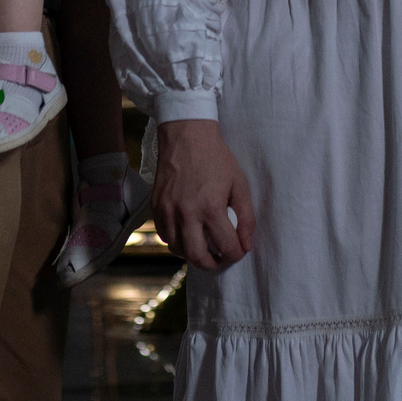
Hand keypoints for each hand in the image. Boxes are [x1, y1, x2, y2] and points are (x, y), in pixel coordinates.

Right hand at [153, 117, 255, 269]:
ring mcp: (167, 210)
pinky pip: (164, 235)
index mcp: (210, 208)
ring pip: (178, 249)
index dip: (236, 254)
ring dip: (193, 254)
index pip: (226, 247)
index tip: (239, 251)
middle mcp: (186, 213)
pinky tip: (188, 233)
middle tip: (221, 260)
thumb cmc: (216, 158)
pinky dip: (176, 241)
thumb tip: (247, 245)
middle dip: (213, 265)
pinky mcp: (155, 206)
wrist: (186, 135)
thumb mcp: (240, 184)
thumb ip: (246, 218)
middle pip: (198, 257)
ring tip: (205, 247)